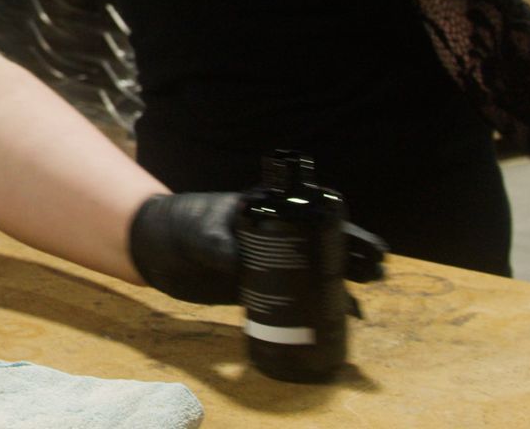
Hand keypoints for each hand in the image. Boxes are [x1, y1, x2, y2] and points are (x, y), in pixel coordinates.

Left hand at [128, 192, 387, 304]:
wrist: (150, 247)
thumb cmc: (176, 226)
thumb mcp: (199, 234)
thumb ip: (219, 247)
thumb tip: (239, 265)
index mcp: (265, 209)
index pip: (312, 213)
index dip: (344, 228)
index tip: (369, 246)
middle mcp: (272, 233)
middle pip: (321, 242)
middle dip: (351, 256)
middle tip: (379, 272)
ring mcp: (266, 259)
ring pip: (311, 270)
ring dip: (338, 283)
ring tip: (362, 303)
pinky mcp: (254, 285)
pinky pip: (291, 296)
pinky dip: (313, 306)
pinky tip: (333, 320)